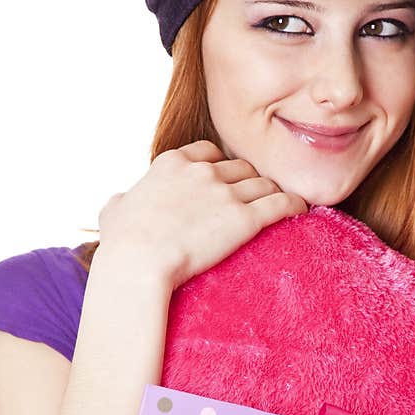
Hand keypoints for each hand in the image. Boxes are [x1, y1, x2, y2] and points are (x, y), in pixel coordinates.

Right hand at [94, 140, 308, 290]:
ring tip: (280, 205)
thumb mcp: (112, 213)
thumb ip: (121, 201)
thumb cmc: (123, 244)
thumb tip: (120, 201)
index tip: (223, 180)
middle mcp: (202, 171)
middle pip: (240, 166)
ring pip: (263, 183)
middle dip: (249, 181)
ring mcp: (226, 192)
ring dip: (272, 193)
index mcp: (172, 163)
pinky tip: (302, 211)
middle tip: (255, 199)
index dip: (219, 165)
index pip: (208, 151)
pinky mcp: (246, 217)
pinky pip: (281, 203)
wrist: (138, 263)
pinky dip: (294, 205)